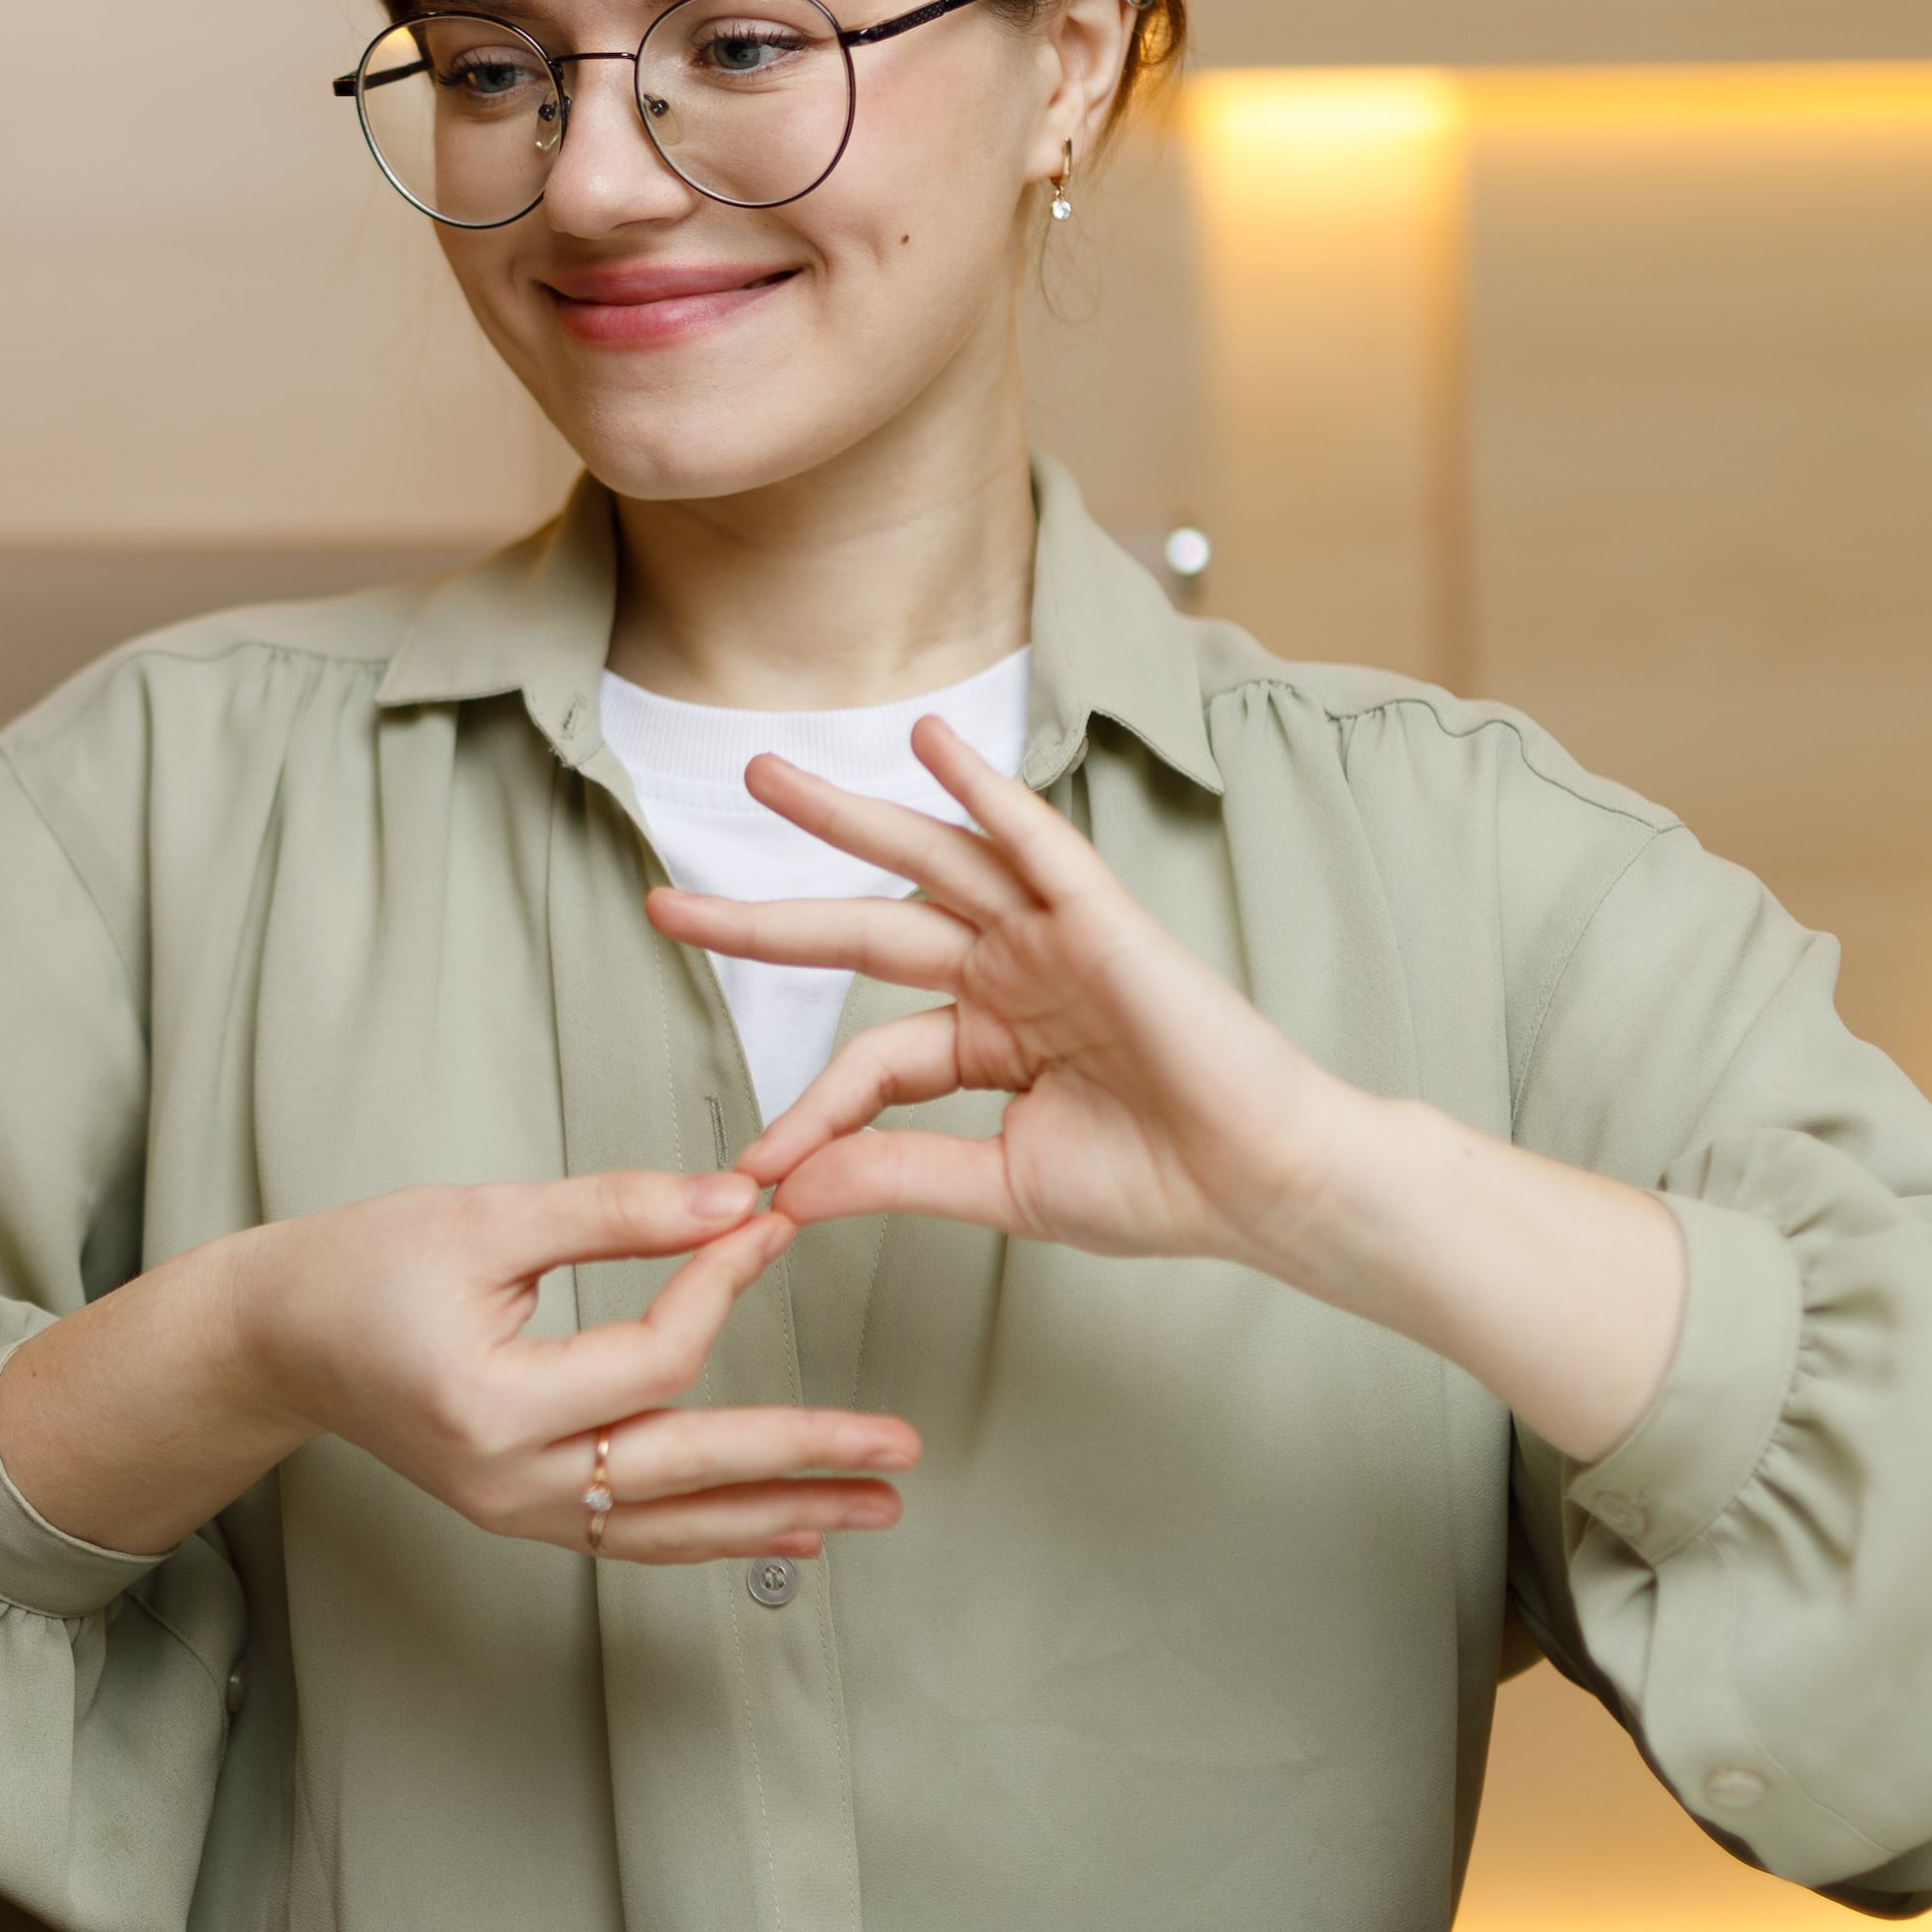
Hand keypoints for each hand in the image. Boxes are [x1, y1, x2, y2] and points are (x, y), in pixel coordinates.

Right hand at [0, 1170, 915, 1562]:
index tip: (774, 1224)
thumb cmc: (363, 1263)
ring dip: (778, 1513)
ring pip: (672, 1523)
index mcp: (493, 1403)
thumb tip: (741, 1203)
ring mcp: (515, 1512)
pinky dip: (715, 1531)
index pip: (653, 1359)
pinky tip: (786, 1526)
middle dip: (801, 1456)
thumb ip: (616, 1211)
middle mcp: (508, 1480)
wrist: (274, 1337)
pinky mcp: (522, 1513)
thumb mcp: (486, 1216)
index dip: (723, 1287)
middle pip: (685, 1470)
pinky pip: (638, 1534)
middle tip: (899, 1449)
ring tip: (875, 1507)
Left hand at [651, 718, 1683, 1459]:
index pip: (869, 1059)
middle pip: (865, 929)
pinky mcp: (1103, 919)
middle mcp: (1010, 974)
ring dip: (844, 817)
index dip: (810, 1108)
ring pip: (929, 862)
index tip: (758, 1167)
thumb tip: (783, 1188)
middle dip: (765, 918)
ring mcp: (1052, 939)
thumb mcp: (1000, 1185)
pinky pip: (1034, 840)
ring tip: (761, 777)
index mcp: (988, 1039)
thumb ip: (894, 1172)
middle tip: (665, 901)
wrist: (1266, 1189)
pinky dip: (982, 788)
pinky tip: (930, 742)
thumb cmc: (1159, 1188)